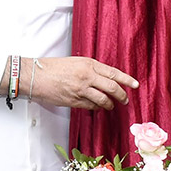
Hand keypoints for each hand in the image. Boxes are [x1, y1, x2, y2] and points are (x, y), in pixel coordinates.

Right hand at [24, 57, 139, 109]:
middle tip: (125, 99)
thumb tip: (104, 79)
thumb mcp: (75, 62)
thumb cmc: (52, 67)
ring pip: (103, 100)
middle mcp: (87, 76)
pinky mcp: (74, 101)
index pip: (113, 73)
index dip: (126, 80)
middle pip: (112, 88)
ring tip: (111, 106)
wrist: (35, 76)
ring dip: (110, 104)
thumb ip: (90, 69)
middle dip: (122, 95)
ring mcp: (80, 90)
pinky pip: (90, 106)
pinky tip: (97, 107)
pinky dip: (96, 108)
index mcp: (88, 64)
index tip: (135, 85)